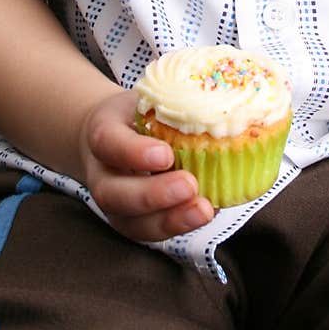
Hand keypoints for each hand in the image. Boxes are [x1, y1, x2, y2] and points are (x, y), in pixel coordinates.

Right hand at [78, 88, 213, 241]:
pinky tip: (203, 214)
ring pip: (130, 223)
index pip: (108, 143)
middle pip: (113, 193)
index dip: (134, 152)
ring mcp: (115, 202)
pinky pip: (150, 232)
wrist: (115, 133)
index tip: (165, 154)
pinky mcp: (132, 220)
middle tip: (189, 186)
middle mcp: (102, 173)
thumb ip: (175, 104)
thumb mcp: (151, 97)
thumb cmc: (141, 112)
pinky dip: (178, 226)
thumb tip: (226, 107)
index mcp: (103, 132)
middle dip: (152, 196)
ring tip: (203, 210)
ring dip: (169, 221)